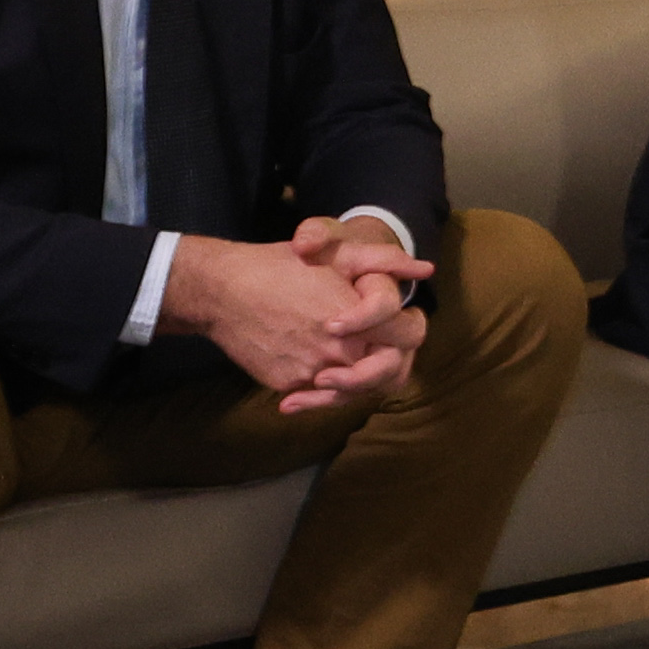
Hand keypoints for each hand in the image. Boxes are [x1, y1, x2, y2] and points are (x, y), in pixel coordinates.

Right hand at [167, 228, 430, 410]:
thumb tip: (427, 268)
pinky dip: (321, 385)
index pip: (408, 339)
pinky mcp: (287, 384)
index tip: (397, 322)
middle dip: (384, 358)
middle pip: (385, 371)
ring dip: (355, 377)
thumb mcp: (336, 254)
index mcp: (359, 322)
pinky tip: (318, 367)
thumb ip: (385, 262)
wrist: (221, 290)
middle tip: (376, 345)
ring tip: (349, 359)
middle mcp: (338, 354)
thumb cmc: (281, 265)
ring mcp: (310, 373)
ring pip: (351, 388)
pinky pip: (316, 393)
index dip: (407, 329)